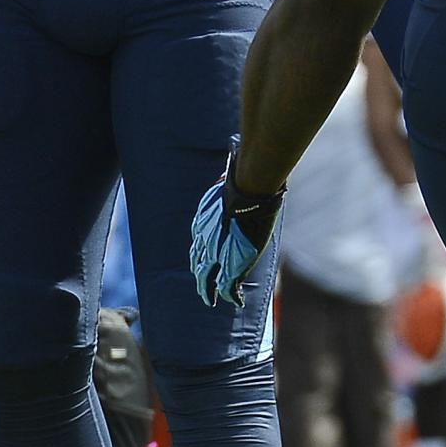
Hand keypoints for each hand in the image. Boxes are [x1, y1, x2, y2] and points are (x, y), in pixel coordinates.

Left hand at [189, 152, 284, 305]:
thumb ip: (232, 169)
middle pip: (198, 263)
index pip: (199, 242)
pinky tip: (236, 301)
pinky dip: (231, 295)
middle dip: (200, 276)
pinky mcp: (232, 264)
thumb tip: (236, 145)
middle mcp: (204, 240)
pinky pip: (228, 286)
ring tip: (212, 299)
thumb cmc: (243, 179)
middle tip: (202, 288)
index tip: (204, 259)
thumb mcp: (233, 173)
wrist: (246, 191)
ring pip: (208, 278)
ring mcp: (216, 253)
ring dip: (210, 290)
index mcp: (203, 222)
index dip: (201, 252)